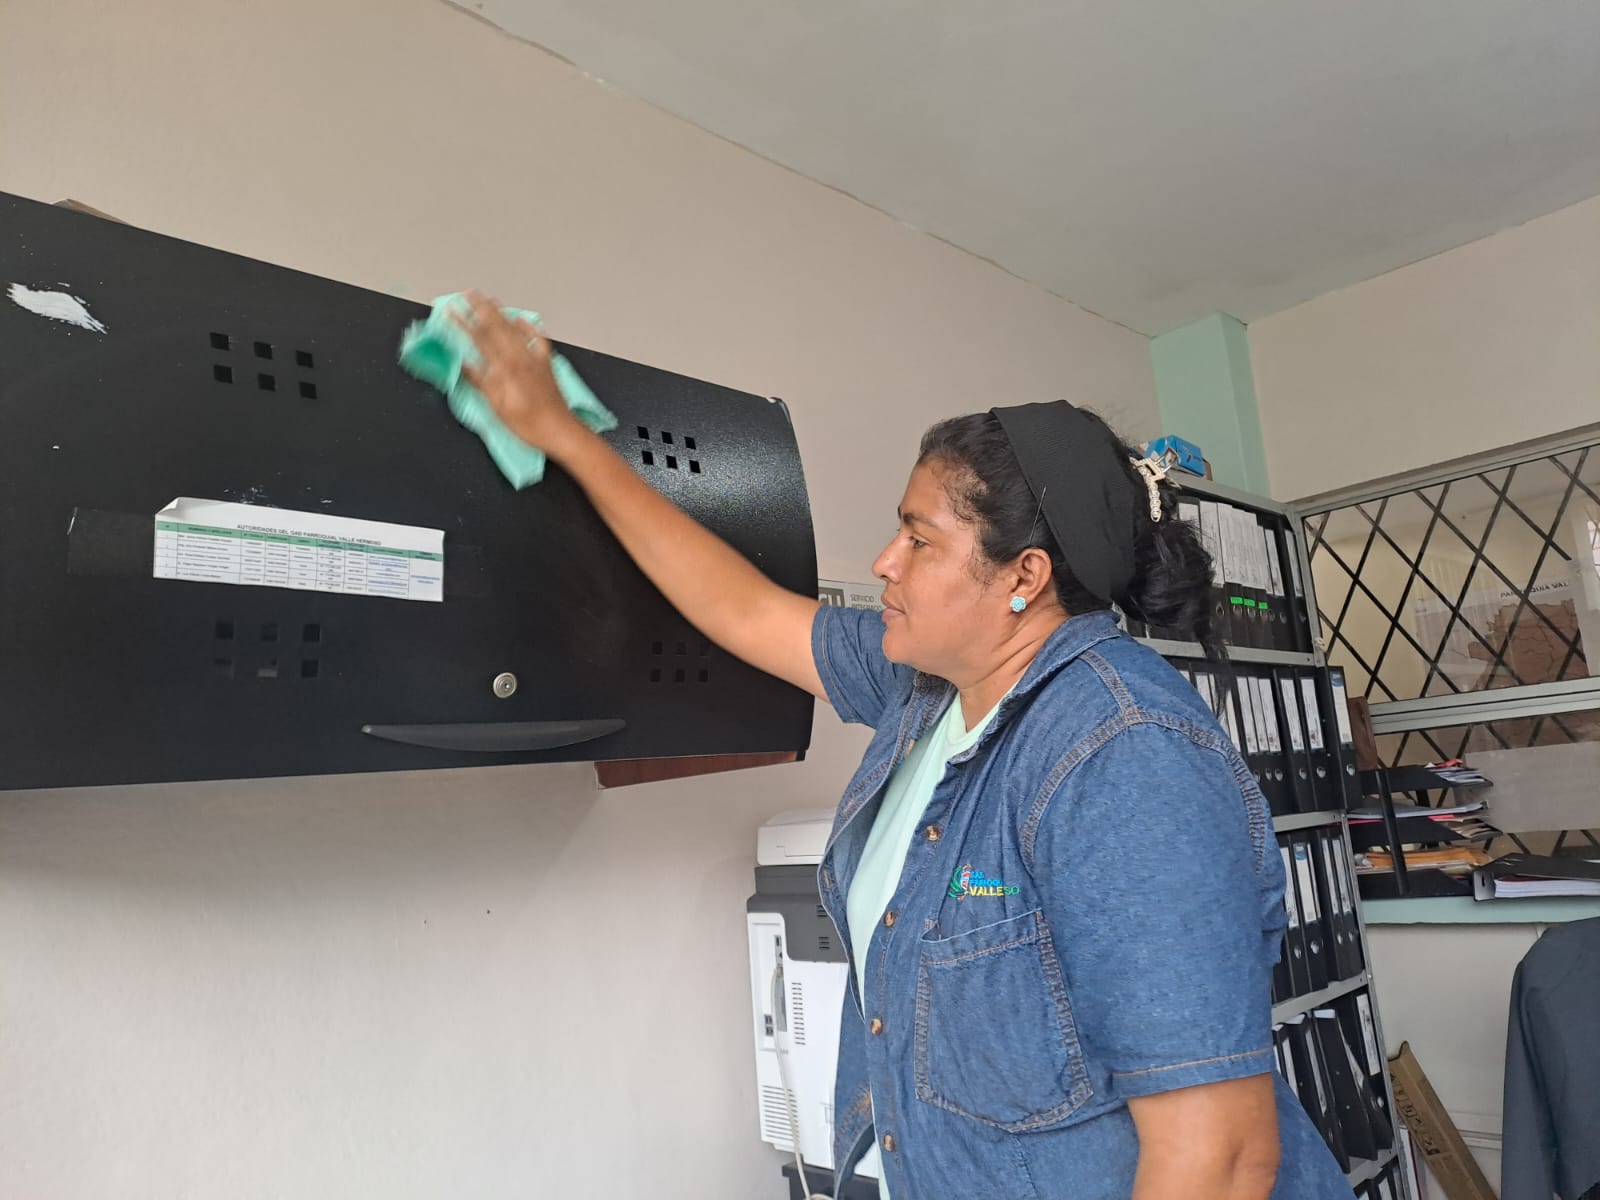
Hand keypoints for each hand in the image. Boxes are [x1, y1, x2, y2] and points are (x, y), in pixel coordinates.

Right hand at [453, 290, 581, 454]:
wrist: (560, 430)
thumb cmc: (527, 424)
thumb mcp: (498, 407)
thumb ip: (481, 383)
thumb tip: (463, 364)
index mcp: (505, 368)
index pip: (480, 339)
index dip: (463, 323)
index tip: (451, 310)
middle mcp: (520, 357)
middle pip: (497, 327)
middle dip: (481, 308)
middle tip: (468, 294)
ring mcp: (535, 358)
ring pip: (515, 329)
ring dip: (501, 312)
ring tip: (489, 299)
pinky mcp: (546, 363)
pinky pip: (538, 339)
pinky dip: (530, 327)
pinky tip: (522, 319)